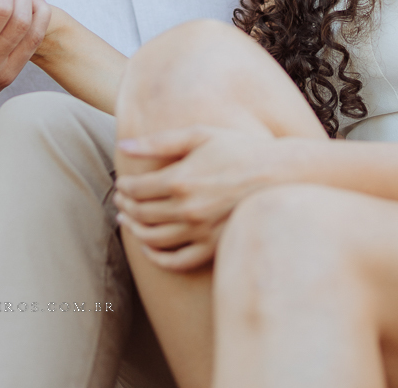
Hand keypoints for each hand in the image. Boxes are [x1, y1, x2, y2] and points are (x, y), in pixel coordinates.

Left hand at [115, 126, 280, 270]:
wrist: (277, 174)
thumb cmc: (238, 148)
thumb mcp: (199, 135)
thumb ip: (158, 142)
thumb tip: (123, 146)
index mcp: (181, 180)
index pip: (137, 189)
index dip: (124, 188)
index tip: (121, 184)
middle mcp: (187, 210)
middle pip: (142, 213)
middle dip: (126, 207)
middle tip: (120, 202)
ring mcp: (200, 232)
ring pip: (154, 239)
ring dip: (135, 230)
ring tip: (128, 221)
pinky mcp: (212, 247)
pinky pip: (177, 261)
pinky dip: (157, 258)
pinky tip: (149, 248)